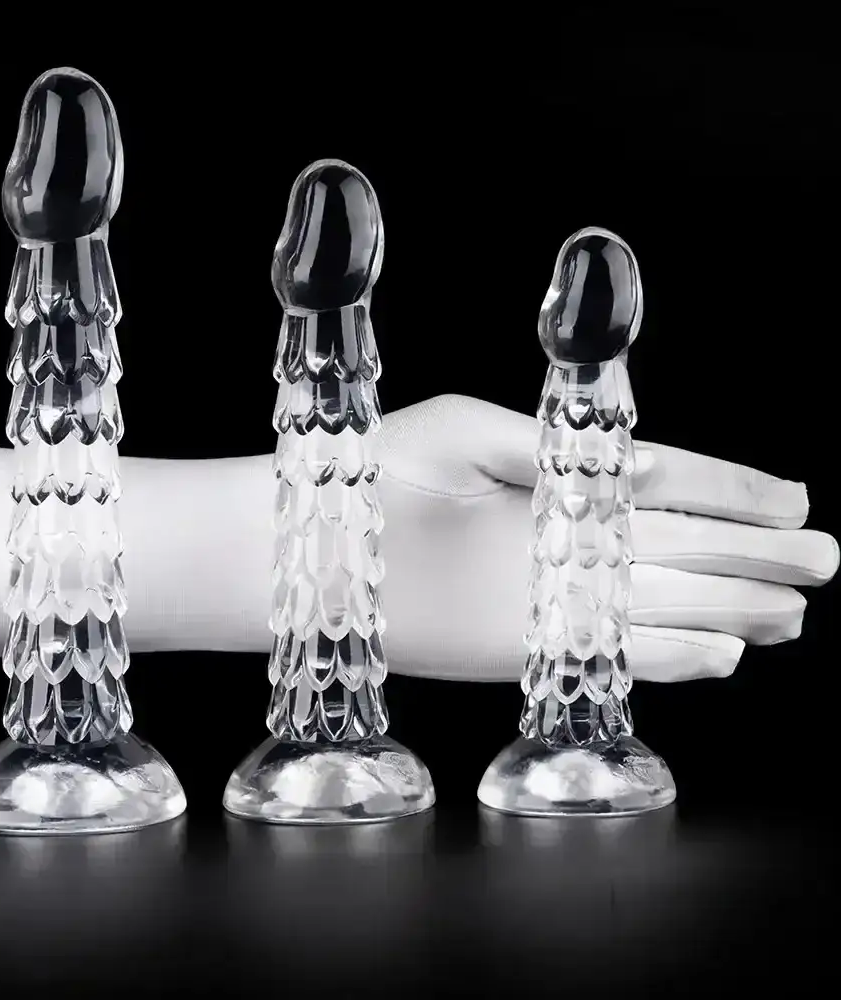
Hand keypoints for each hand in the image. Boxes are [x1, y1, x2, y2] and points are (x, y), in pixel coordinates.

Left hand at [373, 394, 837, 681]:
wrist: (311, 542)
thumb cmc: (376, 468)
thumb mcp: (461, 430)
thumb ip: (548, 450)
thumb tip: (635, 469)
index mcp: (556, 473)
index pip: (664, 478)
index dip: (731, 488)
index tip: (793, 498)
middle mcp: (563, 535)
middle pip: (678, 545)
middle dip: (753, 552)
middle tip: (821, 559)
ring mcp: (550, 591)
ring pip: (659, 602)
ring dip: (729, 608)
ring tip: (791, 613)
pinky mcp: (526, 642)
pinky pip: (611, 652)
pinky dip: (668, 657)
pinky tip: (724, 654)